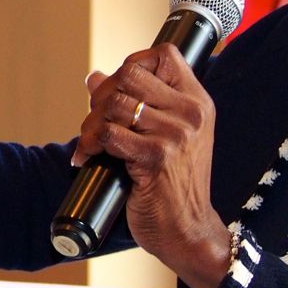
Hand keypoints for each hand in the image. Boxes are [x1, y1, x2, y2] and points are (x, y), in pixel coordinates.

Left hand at [77, 44, 230, 287]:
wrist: (187, 231)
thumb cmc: (173, 184)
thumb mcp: (167, 137)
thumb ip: (138, 104)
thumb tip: (94, 77)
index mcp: (198, 102)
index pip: (163, 55)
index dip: (132, 64)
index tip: (118, 89)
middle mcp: (191, 114)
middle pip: (130, 74)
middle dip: (102, 95)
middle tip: (96, 120)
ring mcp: (175, 135)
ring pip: (114, 103)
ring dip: (91, 123)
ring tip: (90, 143)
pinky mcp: (156, 158)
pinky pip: (109, 133)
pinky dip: (90, 145)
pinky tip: (90, 158)